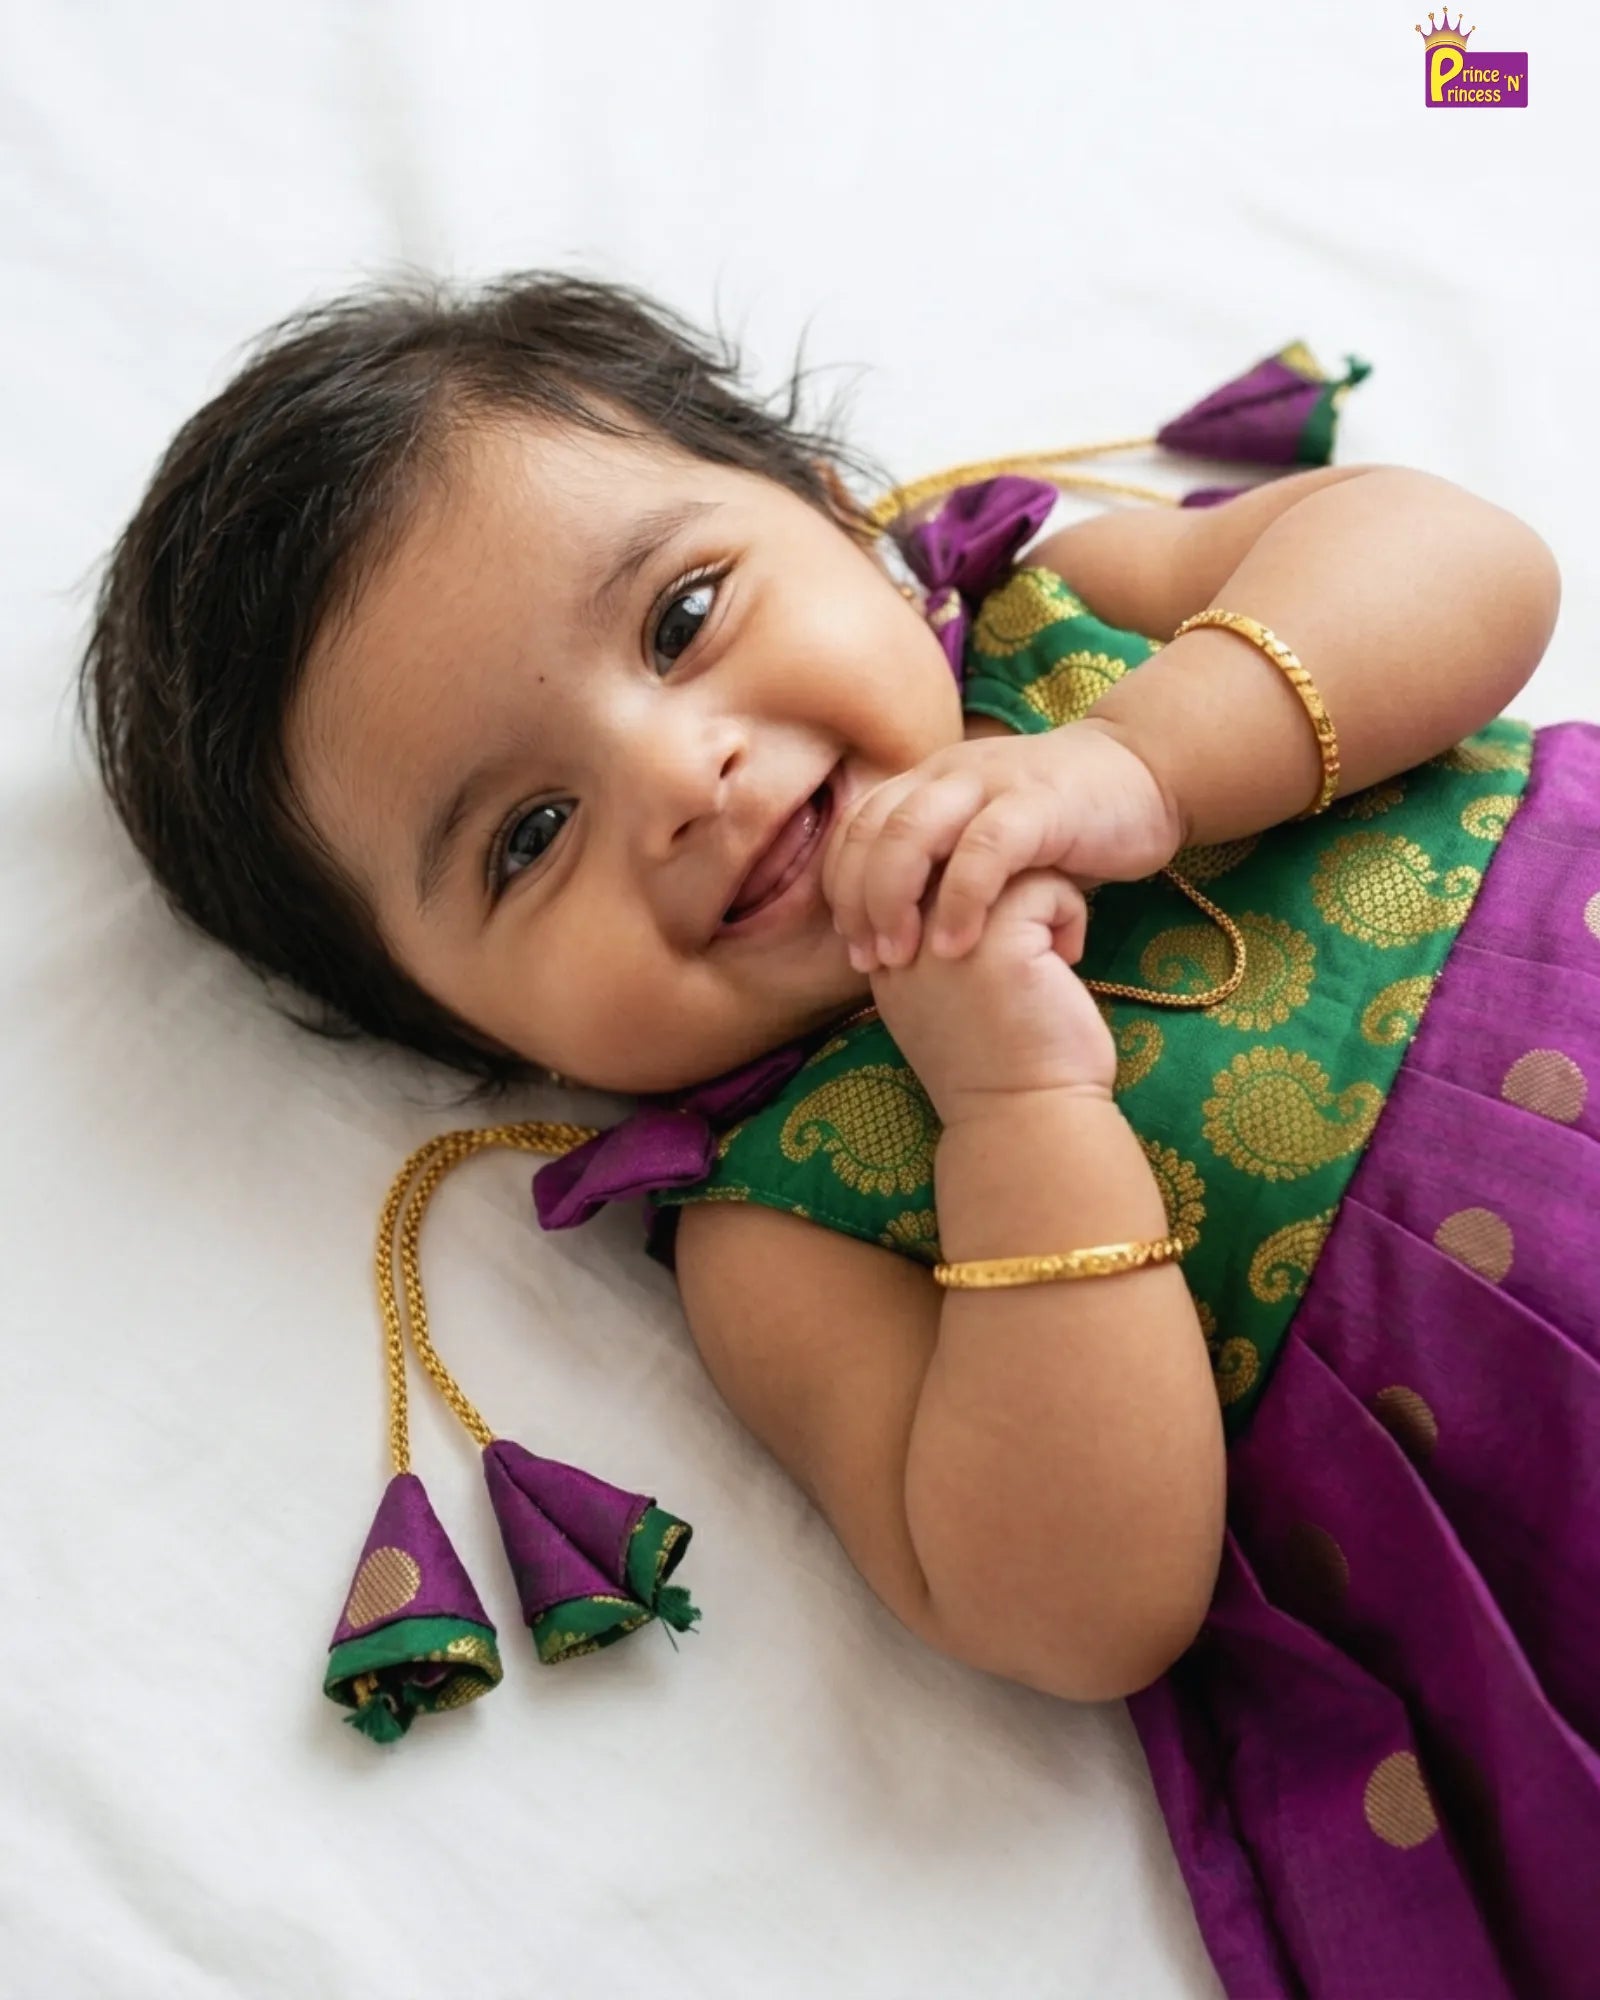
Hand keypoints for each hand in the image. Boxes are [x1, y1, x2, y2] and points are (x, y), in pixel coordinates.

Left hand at [822, 721, 1180, 972]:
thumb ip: (940, 868)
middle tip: (868, 962)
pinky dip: (961, 899)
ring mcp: (991, 783)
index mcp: (927, 783)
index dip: (841, 890)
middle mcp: (948, 775)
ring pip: (912, 831)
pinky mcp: (1039, 803)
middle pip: (871, 830)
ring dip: (895, 899)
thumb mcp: (986, 841)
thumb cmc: (1061, 828)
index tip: (852, 952)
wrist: (1145, 776)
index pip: (855, 829)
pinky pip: (984, 848)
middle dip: (858, 901)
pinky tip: (959, 945)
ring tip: (901, 958)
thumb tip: (890, 931)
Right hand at [845, 867, 1116, 1121]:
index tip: (1000, 924)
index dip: (962, 875)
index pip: (909, 867)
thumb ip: (935, 940)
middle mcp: (903, 942)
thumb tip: (962, 880)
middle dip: (999, 877)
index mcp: (885, 956)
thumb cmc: (1004, 1061)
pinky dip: (1067, 912)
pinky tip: (1068, 959)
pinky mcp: (996, 944)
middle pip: (949, 853)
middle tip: (1033, 927)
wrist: (1030, 1120)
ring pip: (996, 858)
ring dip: (1037, 893)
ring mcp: (943, 940)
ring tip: (1050, 947)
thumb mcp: (947, 995)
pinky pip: (1040, 882)